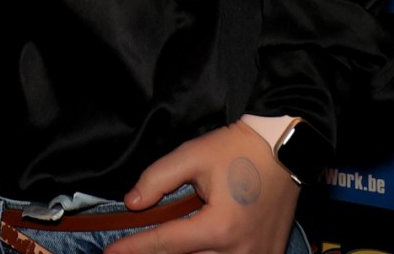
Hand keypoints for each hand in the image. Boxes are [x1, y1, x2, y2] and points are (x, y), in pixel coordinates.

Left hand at [104, 123, 298, 253]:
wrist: (284, 150)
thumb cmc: (239, 150)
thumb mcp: (193, 155)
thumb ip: (158, 178)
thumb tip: (133, 203)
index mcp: (219, 227)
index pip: (165, 243)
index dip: (133, 248)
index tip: (110, 252)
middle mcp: (239, 251)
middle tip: (131, 248)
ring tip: (162, 245)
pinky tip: (199, 246)